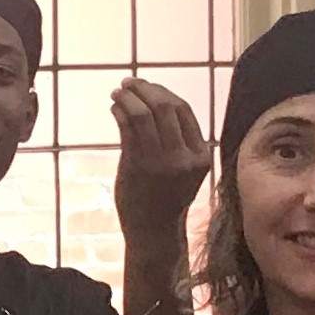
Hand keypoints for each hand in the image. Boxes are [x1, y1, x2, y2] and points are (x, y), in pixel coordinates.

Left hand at [111, 79, 210, 241]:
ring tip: (117, 93)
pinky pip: (127, 128)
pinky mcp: (137, 166)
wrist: (154, 231)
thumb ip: (178, 139)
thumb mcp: (184, 169)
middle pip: (165, 106)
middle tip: (128, 82)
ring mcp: (160, 162)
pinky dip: (119, 113)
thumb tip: (154, 99)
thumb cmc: (167, 197)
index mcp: (200, 155)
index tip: (147, 85)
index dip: (163, 92)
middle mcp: (183, 157)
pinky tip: (114, 109)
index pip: (183, 110)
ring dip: (128, 98)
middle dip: (144, 88)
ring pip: (144, 114)